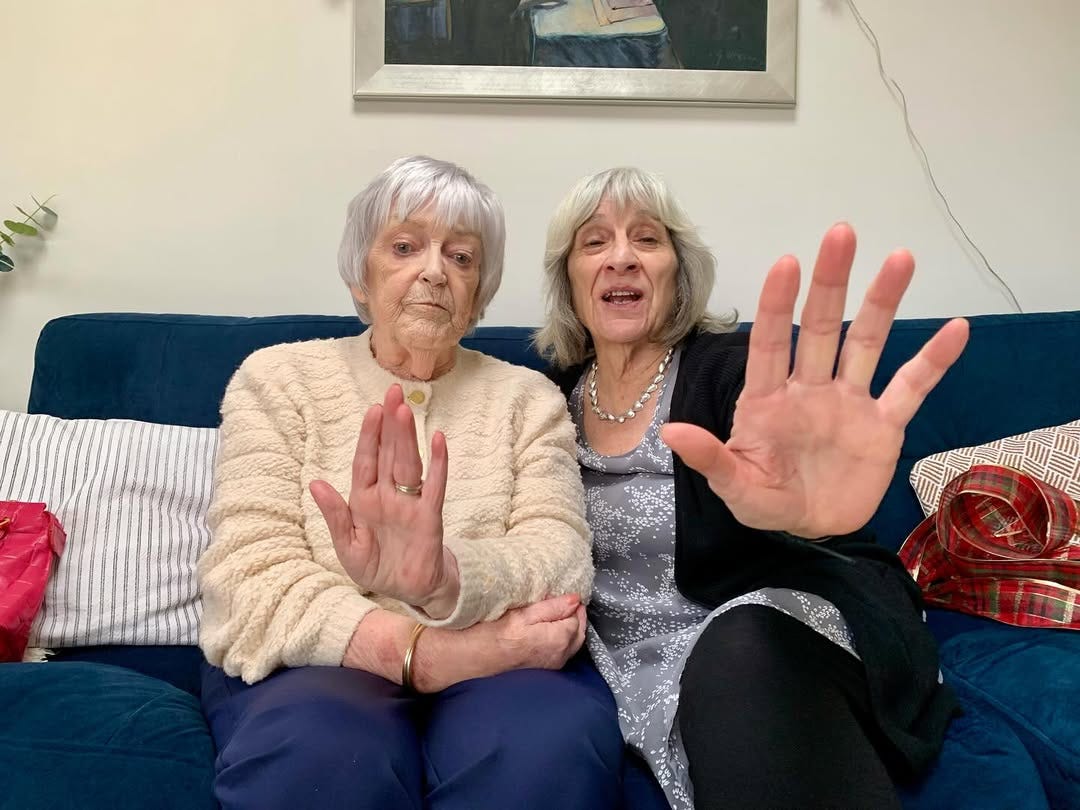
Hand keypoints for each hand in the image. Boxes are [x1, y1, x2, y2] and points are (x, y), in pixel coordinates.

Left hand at [310, 384, 459, 616]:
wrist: (408, 593)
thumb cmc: (377, 567)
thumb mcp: (347, 546)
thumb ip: (334, 515)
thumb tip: (316, 483)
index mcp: (364, 499)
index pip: (366, 460)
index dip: (369, 435)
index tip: (373, 409)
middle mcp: (388, 495)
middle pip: (390, 453)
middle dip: (391, 423)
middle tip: (394, 392)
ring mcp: (411, 503)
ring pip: (409, 463)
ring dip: (407, 437)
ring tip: (405, 410)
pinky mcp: (430, 517)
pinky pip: (435, 486)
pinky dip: (438, 464)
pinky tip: (438, 440)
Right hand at [413, 594, 586, 691]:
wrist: (465, 659)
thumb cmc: (487, 635)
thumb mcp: (520, 614)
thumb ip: (551, 608)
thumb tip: (575, 600)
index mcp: (556, 641)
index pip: (577, 618)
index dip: (573, 603)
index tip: (565, 591)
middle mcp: (557, 657)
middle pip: (578, 633)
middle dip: (575, 616)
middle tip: (564, 599)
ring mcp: (548, 666)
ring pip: (570, 644)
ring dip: (568, 627)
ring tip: (555, 611)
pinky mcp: (538, 670)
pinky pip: (558, 652)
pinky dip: (559, 638)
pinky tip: (546, 629)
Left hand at [661, 223, 968, 538]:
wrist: (811, 531)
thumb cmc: (765, 500)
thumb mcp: (734, 486)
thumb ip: (710, 458)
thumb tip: (671, 431)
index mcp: (769, 399)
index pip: (770, 343)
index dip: (777, 304)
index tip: (786, 263)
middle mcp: (810, 388)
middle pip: (822, 327)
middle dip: (830, 282)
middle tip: (840, 233)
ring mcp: (849, 402)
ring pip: (867, 342)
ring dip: (883, 301)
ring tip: (900, 257)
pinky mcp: (883, 425)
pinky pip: (911, 387)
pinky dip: (934, 360)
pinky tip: (957, 329)